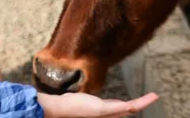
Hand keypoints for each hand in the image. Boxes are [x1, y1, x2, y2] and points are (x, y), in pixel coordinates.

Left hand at [38, 92, 158, 117]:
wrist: (59, 110)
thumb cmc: (68, 106)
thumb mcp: (81, 101)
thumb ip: (88, 102)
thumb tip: (87, 99)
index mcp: (103, 113)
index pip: (119, 110)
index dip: (129, 106)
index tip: (136, 102)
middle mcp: (107, 115)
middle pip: (126, 111)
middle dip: (140, 104)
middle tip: (153, 97)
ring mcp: (107, 114)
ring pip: (129, 109)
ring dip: (143, 102)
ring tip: (154, 96)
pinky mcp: (105, 110)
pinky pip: (125, 107)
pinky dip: (139, 102)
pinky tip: (149, 97)